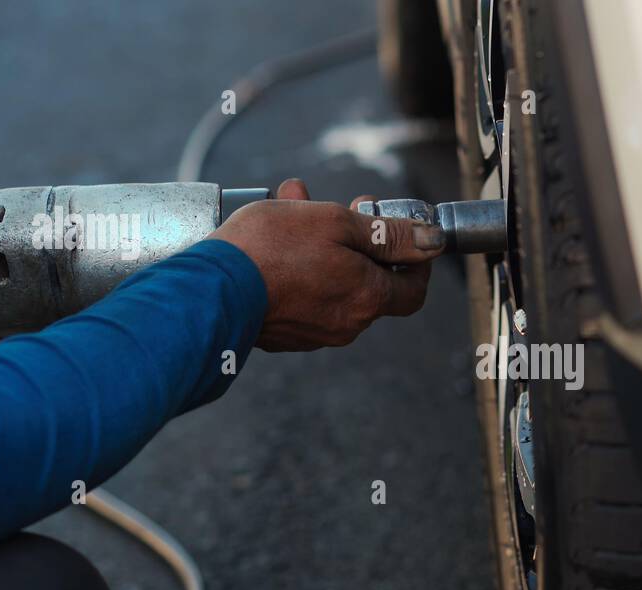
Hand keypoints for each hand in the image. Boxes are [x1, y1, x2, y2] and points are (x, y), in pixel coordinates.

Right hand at [210, 178, 445, 351]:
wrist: (209, 289)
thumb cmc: (271, 250)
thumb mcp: (336, 223)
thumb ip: (389, 234)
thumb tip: (432, 242)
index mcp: (368, 298)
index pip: (413, 289)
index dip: (415, 259)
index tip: (402, 231)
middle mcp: (347, 323)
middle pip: (370, 279)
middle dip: (360, 236)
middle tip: (346, 206)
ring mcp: (315, 332)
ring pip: (334, 281)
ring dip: (325, 242)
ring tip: (296, 204)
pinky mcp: (285, 333)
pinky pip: (306, 295)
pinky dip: (301, 265)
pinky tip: (276, 236)